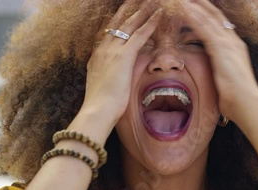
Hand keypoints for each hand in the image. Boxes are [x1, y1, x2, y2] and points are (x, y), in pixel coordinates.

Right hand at [81, 0, 161, 123]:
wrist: (96, 111)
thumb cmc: (100, 106)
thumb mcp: (101, 86)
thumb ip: (106, 78)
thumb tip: (113, 80)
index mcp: (97, 56)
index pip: (108, 32)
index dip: (117, 21)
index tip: (124, 12)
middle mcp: (103, 49)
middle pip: (117, 22)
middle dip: (129, 9)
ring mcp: (113, 50)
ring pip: (130, 24)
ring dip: (142, 10)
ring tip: (151, 1)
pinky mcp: (124, 56)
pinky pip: (141, 34)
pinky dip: (151, 23)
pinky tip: (160, 14)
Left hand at [180, 0, 257, 122]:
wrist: (246, 103)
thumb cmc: (237, 98)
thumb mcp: (228, 79)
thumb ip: (222, 70)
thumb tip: (216, 73)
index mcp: (235, 47)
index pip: (220, 25)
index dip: (209, 14)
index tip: (198, 6)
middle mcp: (233, 41)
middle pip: (215, 16)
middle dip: (202, 5)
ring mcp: (227, 43)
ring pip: (208, 19)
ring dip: (194, 7)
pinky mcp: (220, 48)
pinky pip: (204, 28)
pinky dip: (193, 17)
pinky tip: (183, 9)